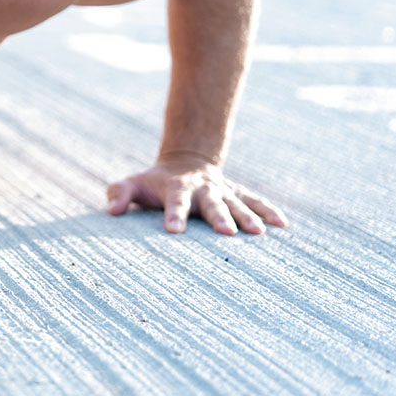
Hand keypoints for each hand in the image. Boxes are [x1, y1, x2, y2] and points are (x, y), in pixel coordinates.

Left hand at [106, 159, 286, 234]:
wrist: (185, 161)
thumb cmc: (154, 182)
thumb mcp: (133, 183)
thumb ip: (120, 193)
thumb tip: (112, 210)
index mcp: (176, 188)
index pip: (174, 202)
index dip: (174, 216)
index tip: (174, 232)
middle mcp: (202, 190)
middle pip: (212, 204)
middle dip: (219, 217)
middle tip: (227, 232)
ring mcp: (223, 191)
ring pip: (237, 203)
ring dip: (249, 217)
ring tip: (260, 233)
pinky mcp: (238, 193)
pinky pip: (256, 201)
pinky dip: (269, 210)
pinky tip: (283, 225)